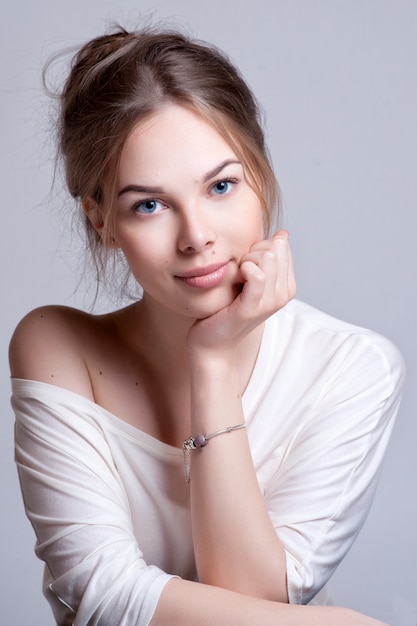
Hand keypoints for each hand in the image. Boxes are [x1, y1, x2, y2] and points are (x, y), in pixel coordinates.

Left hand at [187, 230, 295, 353]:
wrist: (213, 341)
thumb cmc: (228, 307)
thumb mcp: (250, 279)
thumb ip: (266, 258)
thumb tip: (283, 234)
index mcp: (287, 285)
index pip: (281, 245)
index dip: (259, 247)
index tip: (246, 265)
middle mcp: (284, 294)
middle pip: (275, 248)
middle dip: (253, 252)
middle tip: (239, 271)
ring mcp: (270, 303)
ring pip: (267, 258)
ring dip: (246, 261)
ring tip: (237, 277)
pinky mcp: (251, 308)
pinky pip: (256, 275)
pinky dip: (243, 270)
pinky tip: (236, 279)